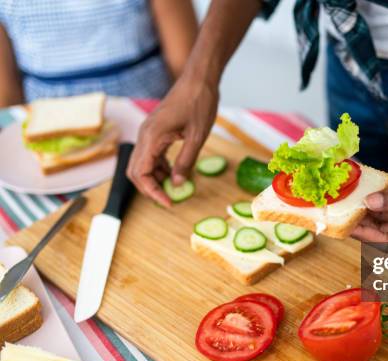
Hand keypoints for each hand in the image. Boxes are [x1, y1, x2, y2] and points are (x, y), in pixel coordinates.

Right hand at [128, 77, 218, 206]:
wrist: (199, 79)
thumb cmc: (199, 103)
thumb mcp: (197, 137)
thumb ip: (185, 162)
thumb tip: (176, 185)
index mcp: (151, 137)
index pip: (141, 174)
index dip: (153, 192)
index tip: (169, 203)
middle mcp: (144, 135)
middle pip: (136, 171)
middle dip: (150, 188)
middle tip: (169, 199)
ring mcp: (148, 132)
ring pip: (142, 163)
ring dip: (155, 178)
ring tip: (175, 188)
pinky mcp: (155, 130)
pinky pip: (151, 154)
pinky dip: (159, 167)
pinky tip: (175, 172)